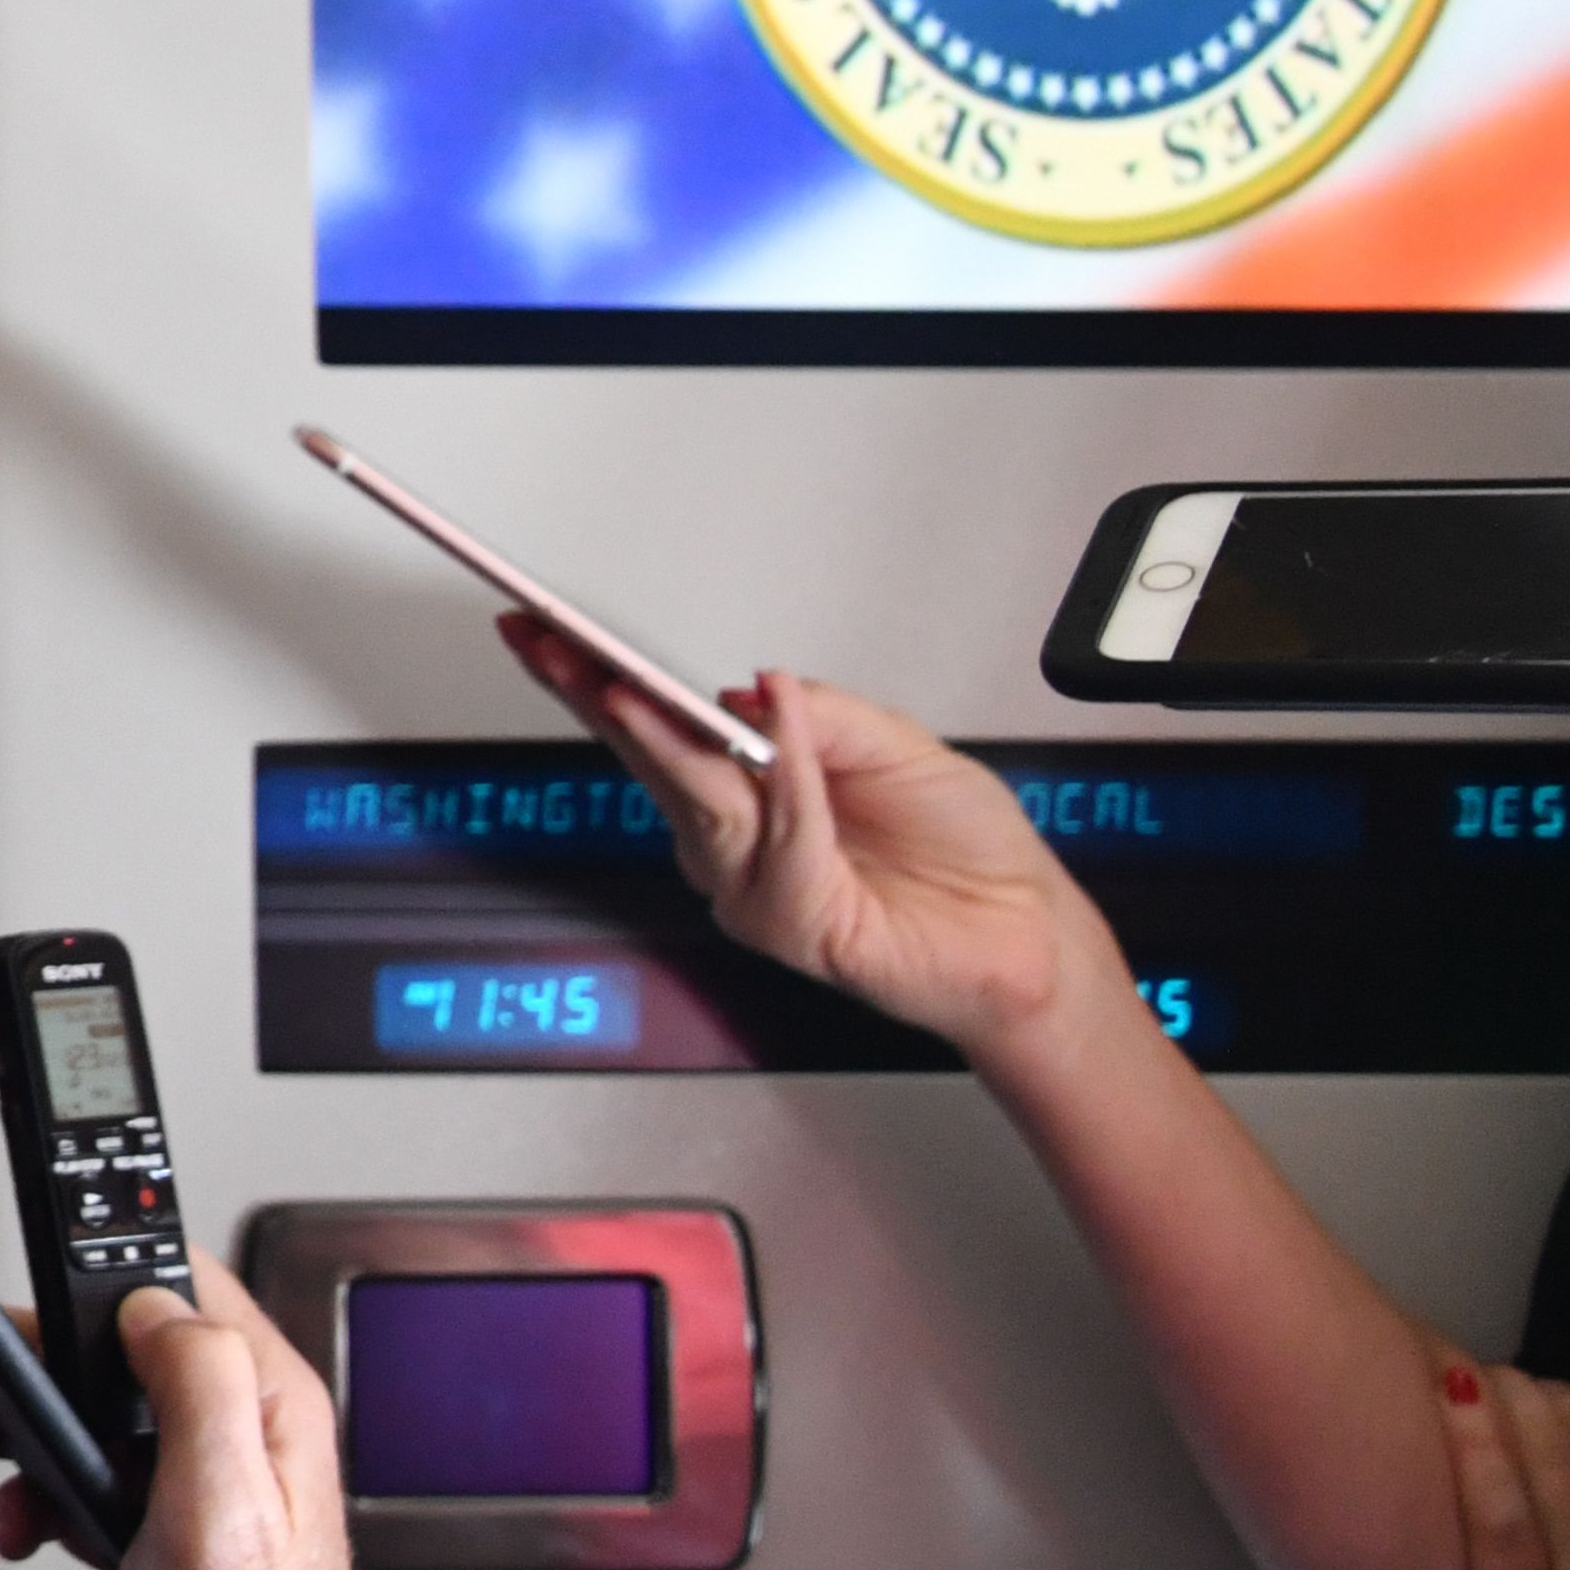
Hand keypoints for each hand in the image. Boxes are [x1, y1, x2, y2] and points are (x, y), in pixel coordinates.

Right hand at [0, 1276, 508, 1569]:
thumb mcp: (224, 1499)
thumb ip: (198, 1376)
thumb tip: (151, 1302)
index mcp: (260, 1399)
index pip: (166, 1285)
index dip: (75, 1280)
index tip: (5, 1302)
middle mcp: (233, 1431)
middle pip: (101, 1345)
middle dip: (11, 1359)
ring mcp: (195, 1484)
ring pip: (79, 1409)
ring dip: (10, 1427)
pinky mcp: (158, 1534)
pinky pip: (78, 1475)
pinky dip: (33, 1490)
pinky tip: (23, 1524)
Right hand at [497, 619, 1123, 1071]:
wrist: (1026, 935)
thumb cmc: (968, 853)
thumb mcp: (896, 746)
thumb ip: (822, 715)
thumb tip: (754, 687)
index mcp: (750, 790)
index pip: (655, 728)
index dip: (596, 680)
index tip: (547, 634)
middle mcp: (736, 842)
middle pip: (648, 759)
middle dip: (592, 697)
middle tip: (544, 644)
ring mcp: (754, 888)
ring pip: (700, 798)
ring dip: (663, 739)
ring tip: (626, 687)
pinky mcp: (792, 921)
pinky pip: (781, 836)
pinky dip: (786, 780)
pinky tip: (776, 726)